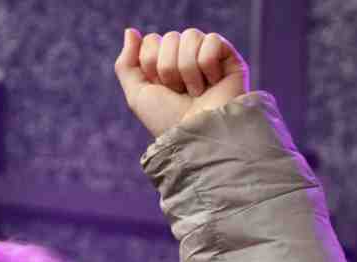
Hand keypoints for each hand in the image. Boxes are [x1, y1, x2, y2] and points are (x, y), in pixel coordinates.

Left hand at [114, 27, 250, 139]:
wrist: (199, 137)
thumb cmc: (169, 121)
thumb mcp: (138, 96)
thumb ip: (126, 64)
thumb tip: (131, 31)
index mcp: (166, 65)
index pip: (152, 40)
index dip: (151, 64)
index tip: (162, 89)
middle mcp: (188, 58)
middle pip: (170, 37)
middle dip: (169, 68)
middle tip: (180, 93)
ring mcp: (210, 57)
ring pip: (191, 36)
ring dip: (188, 68)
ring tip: (197, 92)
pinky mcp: (230, 59)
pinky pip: (213, 40)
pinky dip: (208, 64)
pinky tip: (214, 83)